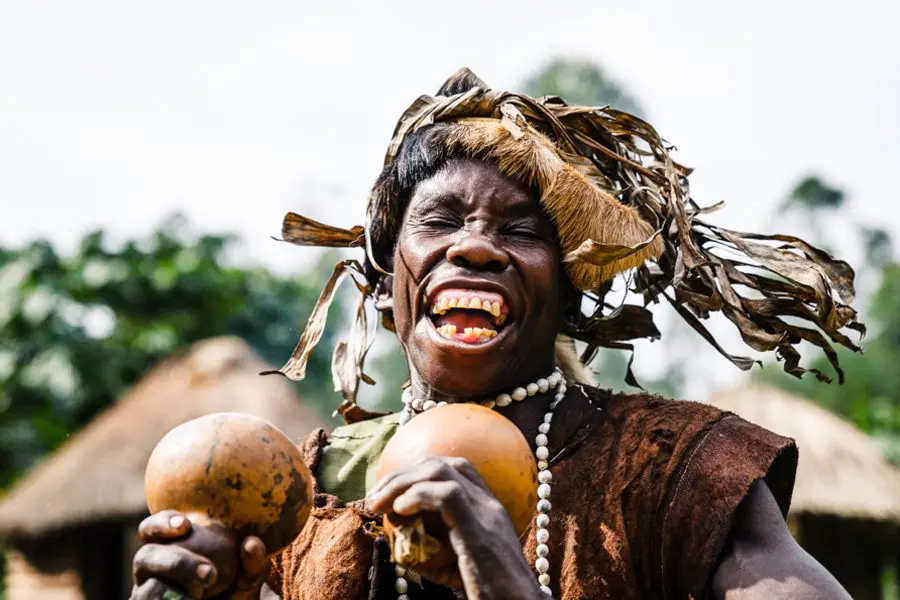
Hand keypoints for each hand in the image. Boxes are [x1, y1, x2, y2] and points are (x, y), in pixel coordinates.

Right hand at [130, 510, 269, 598]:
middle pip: (145, 556)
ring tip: (198, 597)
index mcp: (170, 546)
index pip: (152, 528)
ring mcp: (145, 593)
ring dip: (175, 593)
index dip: (162, 523)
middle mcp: (151, 568)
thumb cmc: (231, 593)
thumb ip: (252, 566)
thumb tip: (252, 543)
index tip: (185, 525)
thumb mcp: (246, 581)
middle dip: (177, 563)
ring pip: (148, 590)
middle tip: (209, 574)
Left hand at [367, 457, 542, 599]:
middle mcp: (489, 505)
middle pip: (442, 463)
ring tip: (380, 503)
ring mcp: (486, 514)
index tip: (393, 490)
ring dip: (402, 482)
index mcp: (489, 511)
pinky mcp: (479, 530)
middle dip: (402, 473)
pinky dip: (416, 496)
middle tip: (376, 496)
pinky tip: (400, 510)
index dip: (419, 471)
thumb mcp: (464, 569)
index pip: (456, 468)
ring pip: (440, 471)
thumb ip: (440, 552)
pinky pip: (445, 495)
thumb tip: (404, 548)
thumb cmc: (493, 596)